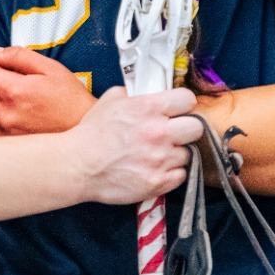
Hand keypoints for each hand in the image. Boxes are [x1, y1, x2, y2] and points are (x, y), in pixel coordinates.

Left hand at [0, 45, 96, 135]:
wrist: (83, 132)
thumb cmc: (68, 98)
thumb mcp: (50, 68)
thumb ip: (18, 56)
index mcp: (16, 91)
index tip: (7, 73)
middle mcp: (7, 114)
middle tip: (8, 88)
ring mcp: (4, 133)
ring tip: (7, 104)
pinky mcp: (5, 146)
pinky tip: (5, 119)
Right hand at [63, 86, 201, 205]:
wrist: (78, 166)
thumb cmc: (92, 133)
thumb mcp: (111, 100)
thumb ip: (134, 94)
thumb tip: (146, 92)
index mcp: (149, 108)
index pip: (188, 100)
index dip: (183, 105)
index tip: (178, 111)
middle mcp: (158, 132)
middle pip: (197, 128)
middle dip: (186, 129)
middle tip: (173, 134)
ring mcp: (159, 159)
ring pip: (187, 154)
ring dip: (175, 154)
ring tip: (157, 154)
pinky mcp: (157, 182)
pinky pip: (180, 175)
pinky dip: (170, 173)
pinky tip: (155, 169)